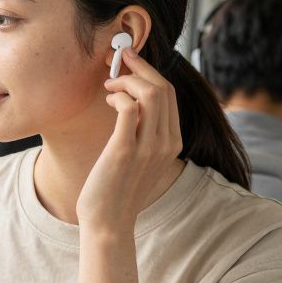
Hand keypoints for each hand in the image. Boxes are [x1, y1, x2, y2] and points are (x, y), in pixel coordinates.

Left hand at [76, 48, 182, 232]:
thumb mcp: (141, 158)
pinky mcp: (125, 150)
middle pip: (163, 87)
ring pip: (150, 93)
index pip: (170, 94)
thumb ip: (144, 132)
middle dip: (140, 67)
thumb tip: (132, 103)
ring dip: (127, 80)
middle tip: (119, 60)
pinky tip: (108, 99)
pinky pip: (129, 108)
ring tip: (109, 84)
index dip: (150, 72)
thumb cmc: (119, 188)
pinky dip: (119, 96)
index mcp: (173, 142)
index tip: (131, 62)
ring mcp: (148, 147)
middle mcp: (166, 142)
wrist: (109, 222)